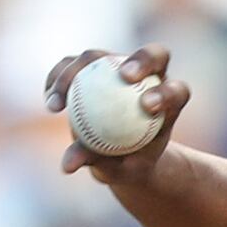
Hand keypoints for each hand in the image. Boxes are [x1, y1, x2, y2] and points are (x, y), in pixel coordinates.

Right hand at [44, 47, 189, 183]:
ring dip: (76, 71)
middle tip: (123, 76)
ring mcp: (118, 66)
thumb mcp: (120, 171)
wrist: (119, 153)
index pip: (176, 91)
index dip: (166, 92)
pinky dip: (57, 79)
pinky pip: (69, 66)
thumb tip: (68, 164)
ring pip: (99, 56)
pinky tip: (50, 100)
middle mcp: (149, 77)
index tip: (147, 106)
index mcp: (169, 102)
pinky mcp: (91, 66)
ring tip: (60, 100)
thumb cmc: (128, 165)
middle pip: (153, 55)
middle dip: (142, 60)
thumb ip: (102, 166)